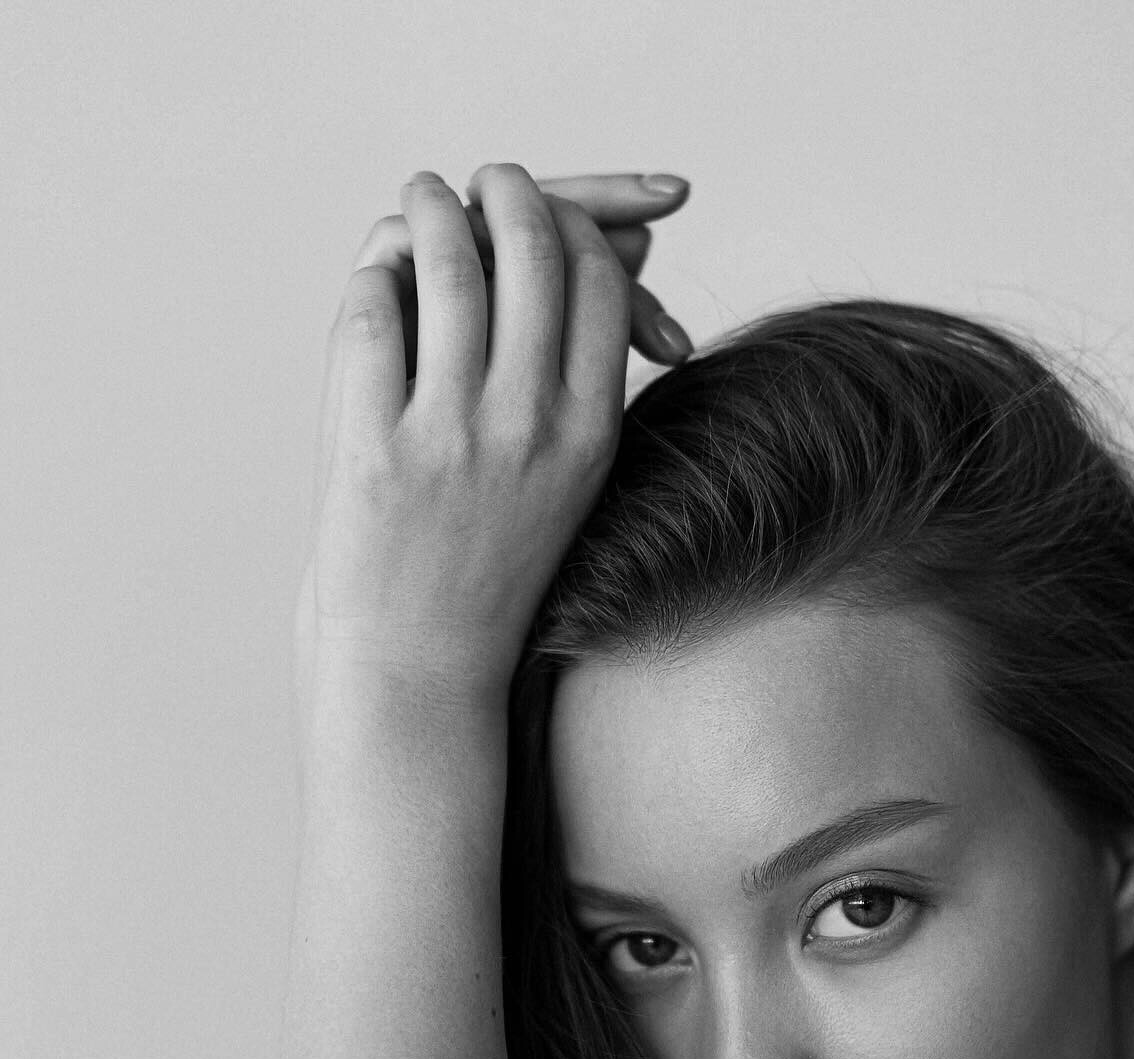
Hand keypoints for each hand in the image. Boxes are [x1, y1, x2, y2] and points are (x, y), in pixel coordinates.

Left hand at [296, 164, 660, 734]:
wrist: (422, 664)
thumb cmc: (492, 562)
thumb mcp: (566, 472)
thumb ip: (580, 367)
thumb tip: (621, 249)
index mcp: (590, 433)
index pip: (597, 279)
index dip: (570, 224)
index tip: (538, 214)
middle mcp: (532, 427)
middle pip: (534, 249)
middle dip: (509, 192)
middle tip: (484, 181)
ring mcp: (452, 436)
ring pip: (451, 262)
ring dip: (430, 208)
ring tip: (422, 197)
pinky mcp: (375, 447)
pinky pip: (374, 312)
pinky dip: (374, 275)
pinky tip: (379, 275)